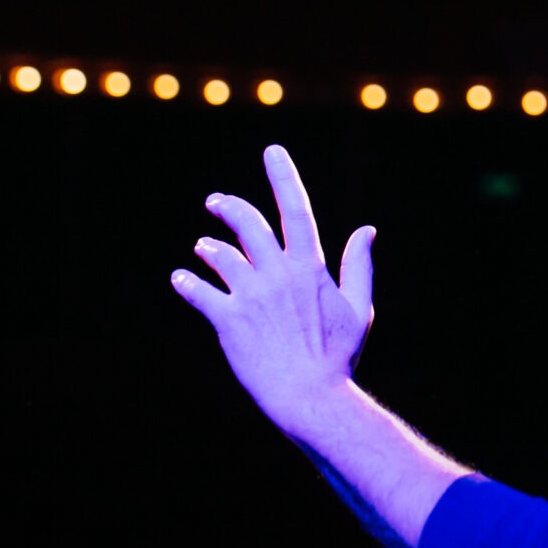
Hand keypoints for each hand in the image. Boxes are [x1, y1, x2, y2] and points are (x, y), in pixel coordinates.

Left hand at [171, 145, 375, 435]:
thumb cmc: (339, 355)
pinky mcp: (228, 320)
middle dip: (229, 207)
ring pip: (219, 255)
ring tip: (202, 248)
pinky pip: (200, 292)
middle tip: (215, 202)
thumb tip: (366, 229)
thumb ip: (358, 265)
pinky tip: (180, 279)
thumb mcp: (359, 308)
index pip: (296, 209)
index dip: (283, 176)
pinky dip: (187, 283)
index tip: (272, 151)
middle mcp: (277, 274)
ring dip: (208, 248)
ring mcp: (250, 296)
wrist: (310, 397)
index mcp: (309, 267)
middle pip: (248, 224)